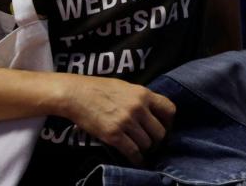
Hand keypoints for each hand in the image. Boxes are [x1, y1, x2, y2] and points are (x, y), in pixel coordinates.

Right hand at [60, 75, 175, 165]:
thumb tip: (153, 112)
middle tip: (151, 142)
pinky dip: (137, 159)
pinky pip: (133, 152)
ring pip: (148, 144)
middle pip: (160, 132)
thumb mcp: (125, 86)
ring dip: (145, 148)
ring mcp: (126, 122)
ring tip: (139, 147)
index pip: (169, 109)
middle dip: (157, 140)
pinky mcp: (114, 135)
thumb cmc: (99, 88)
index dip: (169, 122)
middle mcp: (138, 108)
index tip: (164, 127)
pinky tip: (136, 159)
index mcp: (143, 93)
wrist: (76, 94)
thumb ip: (140, 98)